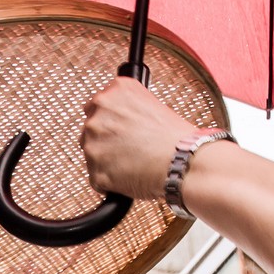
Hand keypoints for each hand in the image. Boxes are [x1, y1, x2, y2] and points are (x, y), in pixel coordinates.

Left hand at [81, 78, 200, 201]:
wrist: (182, 163)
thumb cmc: (175, 137)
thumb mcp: (152, 103)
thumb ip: (127, 106)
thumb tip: (118, 116)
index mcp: (114, 93)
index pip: (95, 106)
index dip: (109, 120)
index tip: (119, 129)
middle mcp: (98, 115)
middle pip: (90, 130)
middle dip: (106, 140)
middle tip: (129, 148)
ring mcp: (93, 144)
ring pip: (92, 153)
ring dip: (106, 159)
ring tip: (132, 162)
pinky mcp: (95, 171)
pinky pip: (97, 178)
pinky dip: (109, 181)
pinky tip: (129, 176)